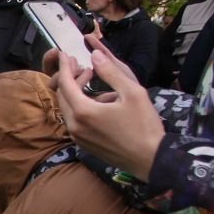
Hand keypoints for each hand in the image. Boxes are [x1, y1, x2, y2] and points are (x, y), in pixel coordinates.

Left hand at [53, 35, 165, 179]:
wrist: (150, 160)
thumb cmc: (144, 125)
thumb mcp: (132, 93)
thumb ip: (111, 72)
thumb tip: (94, 54)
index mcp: (83, 112)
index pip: (65, 84)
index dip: (64, 66)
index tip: (65, 54)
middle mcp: (75, 126)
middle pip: (63, 96)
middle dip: (70, 78)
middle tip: (82, 66)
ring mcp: (78, 138)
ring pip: (68, 109)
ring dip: (76, 92)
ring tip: (92, 80)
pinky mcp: (84, 145)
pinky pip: (76, 121)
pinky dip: (81, 107)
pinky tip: (99, 100)